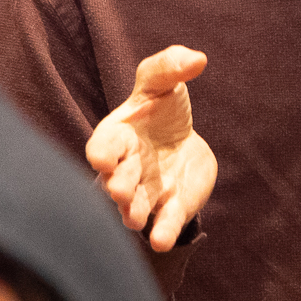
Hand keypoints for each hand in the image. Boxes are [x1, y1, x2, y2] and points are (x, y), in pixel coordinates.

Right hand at [85, 45, 214, 250]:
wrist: (183, 141)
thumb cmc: (162, 108)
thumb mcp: (163, 81)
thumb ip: (172, 65)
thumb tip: (198, 59)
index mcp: (118, 136)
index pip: (104, 145)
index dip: (102, 153)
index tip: (103, 159)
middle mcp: (127, 169)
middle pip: (117, 180)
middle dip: (117, 185)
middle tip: (120, 189)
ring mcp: (147, 192)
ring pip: (134, 208)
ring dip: (133, 213)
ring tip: (135, 219)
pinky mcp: (170, 208)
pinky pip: (164, 222)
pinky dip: (162, 232)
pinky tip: (161, 241)